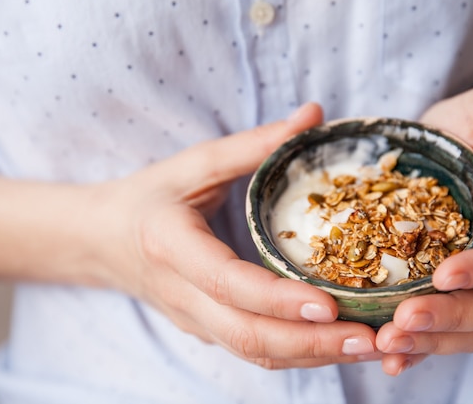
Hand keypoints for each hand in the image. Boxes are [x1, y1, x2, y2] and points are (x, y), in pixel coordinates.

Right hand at [91, 103, 380, 368]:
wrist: (100, 240)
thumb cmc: (149, 196)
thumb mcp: (195, 163)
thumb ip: (255, 143)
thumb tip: (314, 115)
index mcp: (171, 246)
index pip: (228, 283)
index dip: (278, 299)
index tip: (330, 304)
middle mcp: (181, 295)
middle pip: (248, 336)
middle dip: (312, 344)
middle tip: (371, 339)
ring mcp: (192, 320)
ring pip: (254, 353)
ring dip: (313, 356)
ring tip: (368, 348)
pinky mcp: (204, 331)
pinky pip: (252, 351)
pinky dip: (297, 354)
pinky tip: (335, 344)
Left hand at [375, 83, 472, 374]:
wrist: (445, 144)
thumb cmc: (472, 123)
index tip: (444, 276)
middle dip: (450, 318)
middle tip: (402, 322)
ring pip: (470, 326)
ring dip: (431, 340)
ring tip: (386, 342)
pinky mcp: (445, 287)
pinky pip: (441, 326)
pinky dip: (419, 345)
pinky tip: (388, 355)